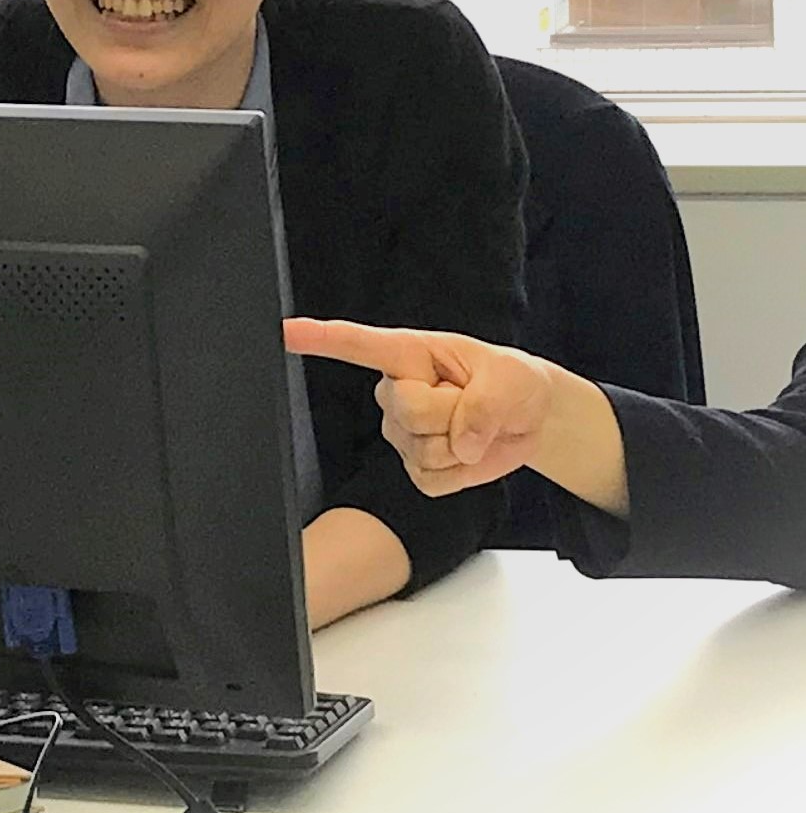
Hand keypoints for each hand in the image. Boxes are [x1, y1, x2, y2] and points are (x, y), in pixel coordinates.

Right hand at [282, 318, 555, 496]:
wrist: (527, 419)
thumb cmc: (512, 383)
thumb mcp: (509, 379)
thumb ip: (485, 405)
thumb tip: (461, 442)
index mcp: (409, 355)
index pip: (356, 345)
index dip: (319, 338)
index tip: (285, 332)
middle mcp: (395, 391)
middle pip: (410, 412)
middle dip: (454, 415)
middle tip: (476, 405)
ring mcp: (401, 432)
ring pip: (423, 450)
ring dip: (462, 446)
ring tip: (474, 427)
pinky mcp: (416, 468)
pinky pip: (431, 480)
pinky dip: (462, 474)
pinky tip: (467, 453)